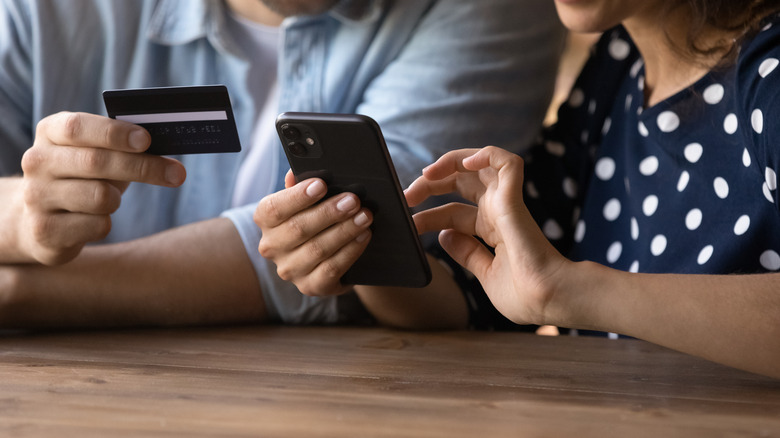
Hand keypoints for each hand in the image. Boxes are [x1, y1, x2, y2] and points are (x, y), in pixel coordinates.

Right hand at [15, 112, 185, 264]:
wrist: (39, 220)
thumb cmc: (83, 177)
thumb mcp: (99, 153)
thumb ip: (125, 145)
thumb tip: (170, 143)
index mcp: (50, 132)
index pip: (78, 127)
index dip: (114, 133)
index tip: (147, 140)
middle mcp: (37, 161)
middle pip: (96, 162)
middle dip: (143, 167)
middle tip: (177, 174)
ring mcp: (36, 196)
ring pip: (100, 197)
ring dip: (117, 199)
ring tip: (111, 198)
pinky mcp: (45, 230)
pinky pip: (97, 226)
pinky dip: (106, 223)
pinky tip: (94, 220)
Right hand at [255, 171, 372, 295]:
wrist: (330, 254)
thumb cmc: (317, 217)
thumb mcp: (308, 199)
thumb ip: (301, 183)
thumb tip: (296, 172)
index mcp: (266, 221)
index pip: (273, 209)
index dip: (297, 197)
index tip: (321, 184)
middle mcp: (272, 247)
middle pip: (298, 229)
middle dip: (329, 213)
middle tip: (353, 200)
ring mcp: (290, 270)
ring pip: (317, 250)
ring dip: (344, 231)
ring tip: (365, 217)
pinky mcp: (311, 287)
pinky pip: (331, 269)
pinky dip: (350, 251)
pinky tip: (363, 236)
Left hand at [404, 146, 567, 324]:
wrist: (548, 301)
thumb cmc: (525, 295)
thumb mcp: (485, 272)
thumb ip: (467, 253)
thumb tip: (444, 236)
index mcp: (492, 229)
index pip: (453, 212)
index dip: (428, 215)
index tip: (408, 222)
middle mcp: (498, 211)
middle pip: (460, 182)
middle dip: (430, 184)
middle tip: (407, 195)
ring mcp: (507, 203)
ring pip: (481, 162)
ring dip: (450, 161)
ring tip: (426, 174)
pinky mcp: (514, 200)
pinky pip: (507, 163)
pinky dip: (487, 154)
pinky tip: (465, 162)